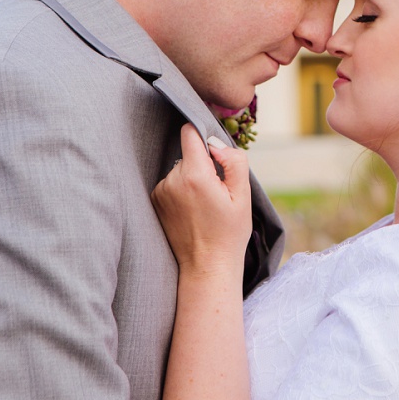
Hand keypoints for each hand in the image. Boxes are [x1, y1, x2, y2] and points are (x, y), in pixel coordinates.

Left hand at [151, 124, 251, 277]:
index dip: (204, 135)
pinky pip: (171, 183)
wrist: (206, 266)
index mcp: (194, 175)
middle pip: (188, 153)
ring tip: (205, 205)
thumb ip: (233, 161)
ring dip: (192, 179)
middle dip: (204, 165)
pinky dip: (182, 191)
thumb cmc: (229, 232)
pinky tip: (193, 211)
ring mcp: (160, 191)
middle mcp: (172, 180)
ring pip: (181, 169)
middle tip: (217, 192)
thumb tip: (216, 144)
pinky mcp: (155, 201)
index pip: (190, 133)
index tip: (214, 150)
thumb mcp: (242, 195)